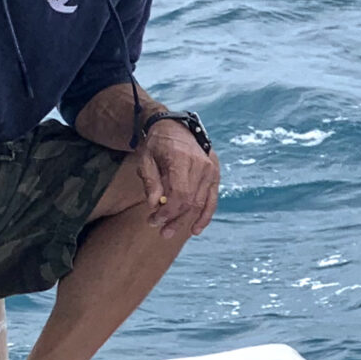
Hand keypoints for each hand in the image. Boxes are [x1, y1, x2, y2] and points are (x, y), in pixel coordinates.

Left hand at [135, 122, 219, 240]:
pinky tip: (196, 229)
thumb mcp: (146, 159)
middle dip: (174, 220)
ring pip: (201, 203)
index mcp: (182, 159)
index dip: (167, 212)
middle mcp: (201, 165)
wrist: (175, 127)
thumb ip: (150, 181)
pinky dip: (205, 216)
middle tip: (160, 231)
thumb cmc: (157, 144)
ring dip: (186, 221)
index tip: (153, 220)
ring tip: (170, 232)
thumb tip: (154, 205)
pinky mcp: (215, 175)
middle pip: (190, 202)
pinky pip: (212, 199)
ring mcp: (211, 170)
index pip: (179, 194)